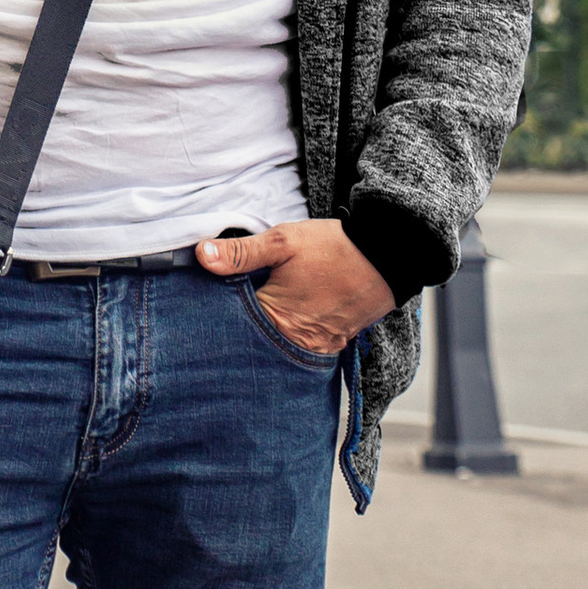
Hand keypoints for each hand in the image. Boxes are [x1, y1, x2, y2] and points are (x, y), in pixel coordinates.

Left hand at [197, 218, 397, 353]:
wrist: (386, 258)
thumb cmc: (334, 249)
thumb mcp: (282, 241)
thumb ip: (240, 253)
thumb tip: (201, 255)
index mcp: (277, 319)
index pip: (232, 323)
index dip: (218, 308)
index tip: (206, 297)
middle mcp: (296, 342)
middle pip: (254, 338)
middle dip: (241, 322)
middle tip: (232, 302)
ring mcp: (317, 347)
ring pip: (277, 342)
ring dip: (265, 328)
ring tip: (259, 306)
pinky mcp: (332, 343)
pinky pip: (301, 343)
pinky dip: (289, 331)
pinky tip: (285, 313)